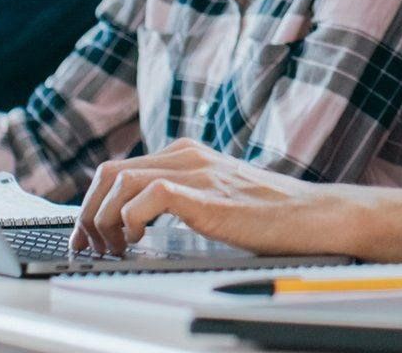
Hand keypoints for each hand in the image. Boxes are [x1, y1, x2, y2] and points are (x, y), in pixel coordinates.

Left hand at [69, 138, 353, 257]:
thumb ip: (183, 194)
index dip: (93, 204)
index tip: (89, 236)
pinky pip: (148, 196)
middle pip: (109, 172)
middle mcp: (187, 156)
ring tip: (115, 247)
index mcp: (187, 153)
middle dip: (89, 212)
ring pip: (120, 181)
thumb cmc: (270, 213)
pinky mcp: (206, 195)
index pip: (118, 169)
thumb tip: (137, 217)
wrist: (311, 215)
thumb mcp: (215, 195)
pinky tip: (139, 240)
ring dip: (104, 219)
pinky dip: (130, 220)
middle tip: (93, 246)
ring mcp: (197, 172)